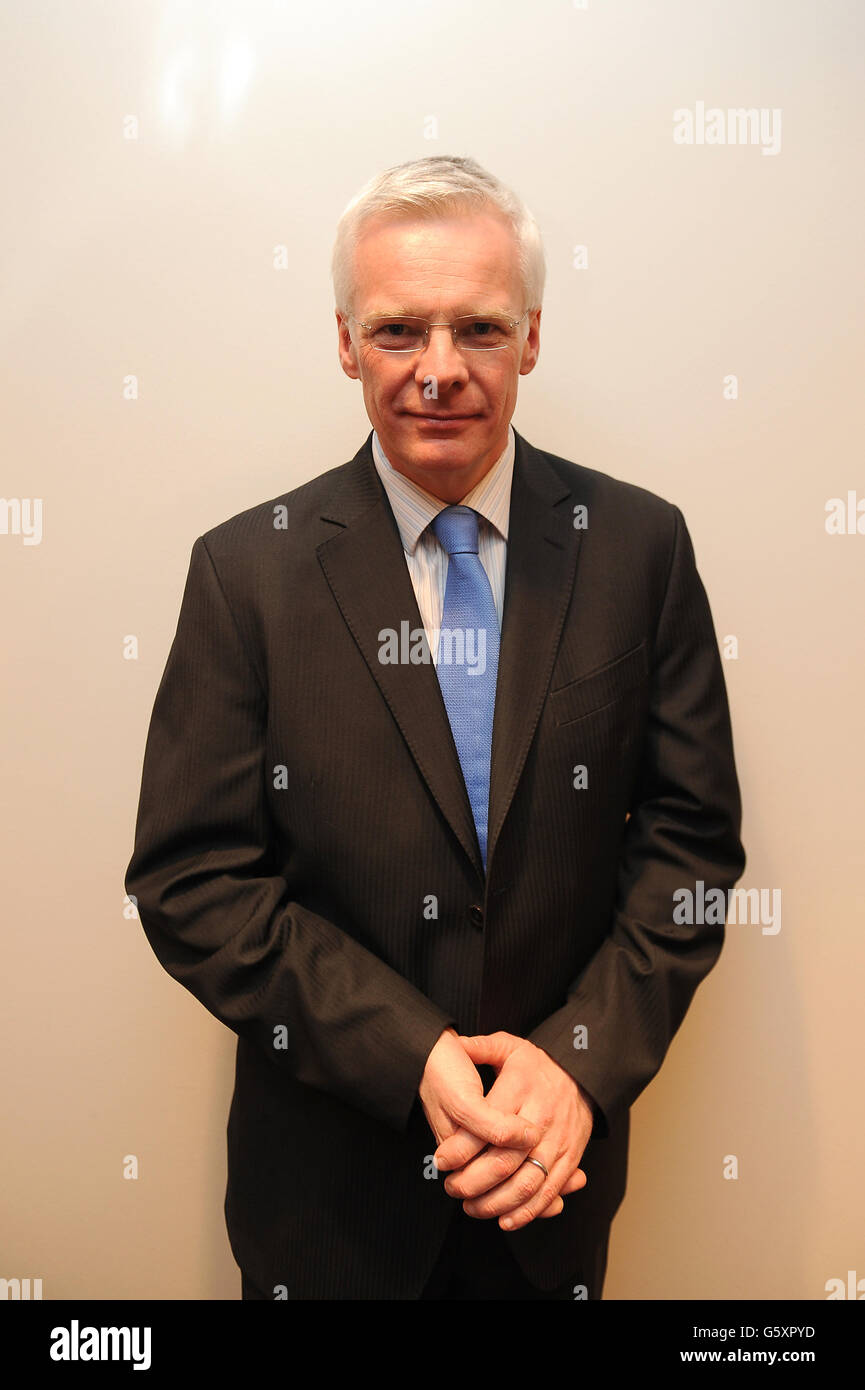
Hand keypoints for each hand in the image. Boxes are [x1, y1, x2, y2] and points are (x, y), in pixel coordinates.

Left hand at [433, 1032, 593, 1230]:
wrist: (583, 1074)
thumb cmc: (538, 1066)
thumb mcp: (510, 1047)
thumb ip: (480, 1047)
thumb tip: (454, 1044)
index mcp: (522, 1089)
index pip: (488, 1126)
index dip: (461, 1149)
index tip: (441, 1160)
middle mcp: (541, 1117)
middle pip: (504, 1161)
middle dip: (472, 1183)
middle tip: (451, 1188)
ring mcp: (558, 1141)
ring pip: (526, 1183)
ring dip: (496, 1203)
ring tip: (471, 1207)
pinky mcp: (570, 1159)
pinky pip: (549, 1191)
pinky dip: (527, 1212)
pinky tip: (506, 1219)